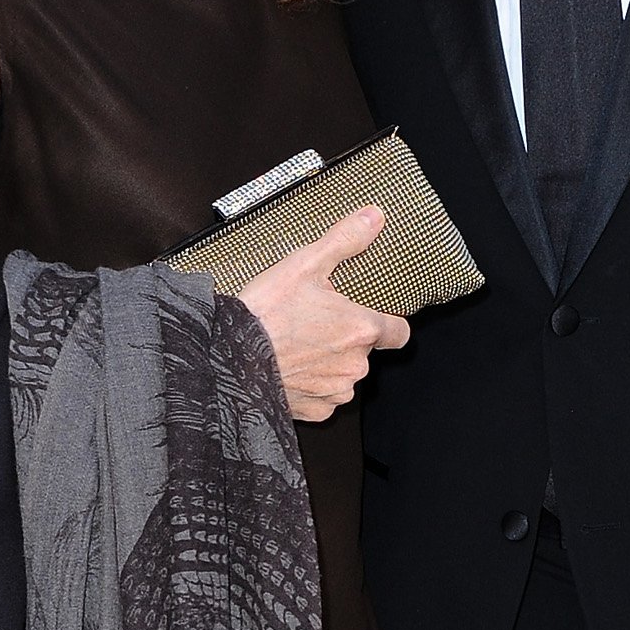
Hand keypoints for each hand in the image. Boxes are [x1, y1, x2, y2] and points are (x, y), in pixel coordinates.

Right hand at [238, 206, 409, 422]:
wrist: (229, 358)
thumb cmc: (265, 313)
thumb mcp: (304, 264)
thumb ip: (345, 240)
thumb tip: (374, 217)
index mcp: (361, 328)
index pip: (399, 332)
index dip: (387, 323)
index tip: (370, 316)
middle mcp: (355, 364)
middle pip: (365, 352)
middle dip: (346, 339)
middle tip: (315, 323)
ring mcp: (335, 390)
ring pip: (344, 375)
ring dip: (329, 363)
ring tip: (298, 345)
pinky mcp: (316, 411)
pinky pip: (323, 397)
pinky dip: (311, 385)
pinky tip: (290, 367)